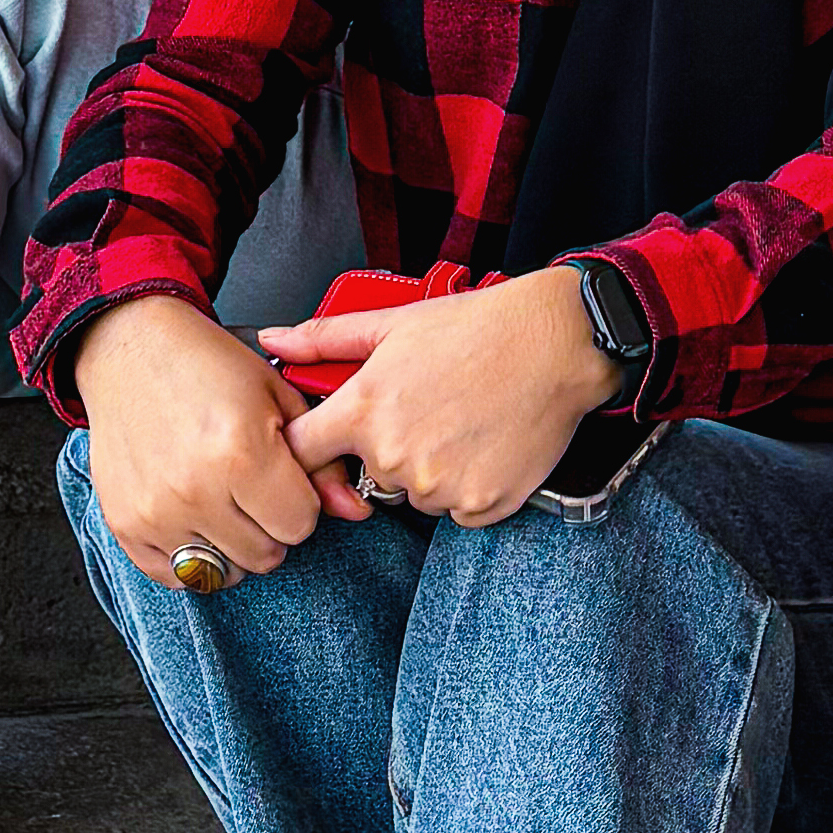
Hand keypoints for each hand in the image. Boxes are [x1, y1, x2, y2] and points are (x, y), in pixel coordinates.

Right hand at [76, 291, 323, 586]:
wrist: (131, 349)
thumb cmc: (205, 365)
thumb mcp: (279, 397)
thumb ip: (323, 460)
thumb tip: (355, 509)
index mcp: (241, 452)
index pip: (300, 525)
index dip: (301, 502)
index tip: (286, 480)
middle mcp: (196, 490)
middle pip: (265, 555)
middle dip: (270, 525)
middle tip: (254, 487)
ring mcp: (156, 513)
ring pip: (224, 571)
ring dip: (234, 543)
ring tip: (223, 498)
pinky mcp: (126, 526)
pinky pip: (176, 576)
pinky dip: (192, 556)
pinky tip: (193, 515)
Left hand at [262, 267, 616, 528]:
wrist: (558, 343)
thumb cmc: (479, 328)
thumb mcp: (395, 322)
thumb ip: (326, 339)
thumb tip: (274, 340)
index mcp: (364, 410)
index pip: (302, 453)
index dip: (312, 449)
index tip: (330, 441)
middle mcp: (394, 456)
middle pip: (367, 476)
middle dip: (387, 451)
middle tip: (427, 411)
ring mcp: (438, 486)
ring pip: (414, 495)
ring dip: (430, 471)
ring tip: (462, 423)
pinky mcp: (479, 506)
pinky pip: (456, 511)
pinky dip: (468, 487)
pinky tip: (486, 446)